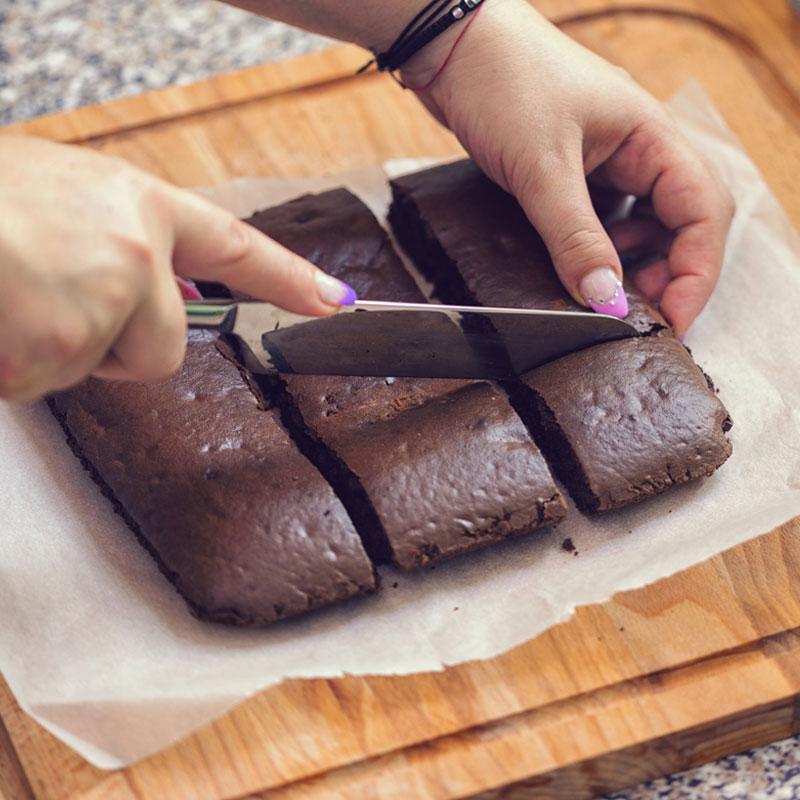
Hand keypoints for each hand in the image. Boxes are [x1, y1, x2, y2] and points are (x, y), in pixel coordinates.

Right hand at [0, 136, 354, 400]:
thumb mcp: (56, 196)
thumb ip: (113, 241)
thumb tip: (147, 292)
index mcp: (136, 206)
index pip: (236, 247)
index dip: (289, 279)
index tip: (334, 303)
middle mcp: (135, 253)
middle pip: (162, 351)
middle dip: (113, 350)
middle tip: (48, 304)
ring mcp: (103, 300)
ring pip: (95, 370)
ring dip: (49, 352)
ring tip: (5, 296)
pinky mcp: (62, 344)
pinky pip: (43, 385)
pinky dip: (11, 367)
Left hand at [404, 0, 733, 335]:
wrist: (452, 49)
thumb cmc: (503, 84)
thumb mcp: (542, 168)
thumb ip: (575, 238)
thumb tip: (606, 300)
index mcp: (651, 137)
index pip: (702, 211)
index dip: (696, 272)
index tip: (672, 319)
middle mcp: (638, 149)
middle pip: (681, 222)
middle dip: (670, 272)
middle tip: (640, 315)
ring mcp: (606, 160)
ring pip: (642, 223)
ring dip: (635, 264)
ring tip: (610, 295)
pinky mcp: (572, 172)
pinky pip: (603, 219)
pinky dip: (600, 250)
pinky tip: (581, 268)